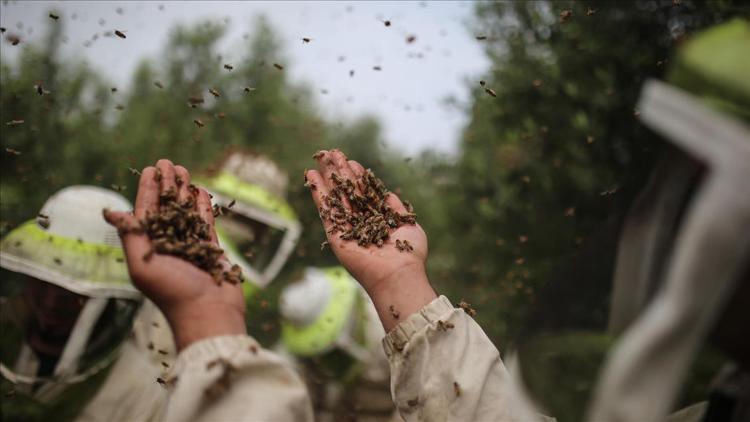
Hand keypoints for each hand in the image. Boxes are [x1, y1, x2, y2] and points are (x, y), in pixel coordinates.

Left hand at [103, 159, 245, 350]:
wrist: (208, 313)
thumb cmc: (172, 292)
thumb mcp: (143, 263)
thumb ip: (131, 235)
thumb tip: (110, 212)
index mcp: (149, 248)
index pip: (146, 212)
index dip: (148, 189)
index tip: (152, 169)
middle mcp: (168, 245)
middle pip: (166, 208)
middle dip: (167, 185)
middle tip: (168, 163)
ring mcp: (190, 246)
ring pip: (186, 212)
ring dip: (184, 191)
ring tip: (185, 170)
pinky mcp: (210, 250)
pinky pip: (205, 223)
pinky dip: (203, 207)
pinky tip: (201, 191)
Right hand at [306, 150, 436, 330]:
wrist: (398, 273)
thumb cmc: (409, 253)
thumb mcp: (408, 224)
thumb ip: (396, 208)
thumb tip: (387, 193)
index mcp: (377, 220)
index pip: (364, 194)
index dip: (357, 177)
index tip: (352, 162)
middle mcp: (360, 223)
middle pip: (346, 192)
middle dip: (339, 172)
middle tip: (331, 152)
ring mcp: (346, 228)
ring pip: (334, 197)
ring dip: (327, 176)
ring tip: (320, 156)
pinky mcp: (334, 235)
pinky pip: (324, 210)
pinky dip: (318, 193)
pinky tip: (311, 176)